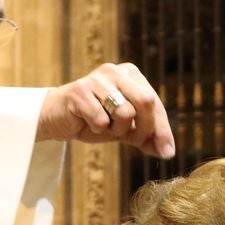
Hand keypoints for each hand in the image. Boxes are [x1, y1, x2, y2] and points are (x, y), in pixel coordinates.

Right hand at [37, 63, 174, 158]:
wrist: (57, 118)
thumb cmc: (93, 120)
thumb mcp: (124, 129)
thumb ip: (146, 137)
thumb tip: (167, 153)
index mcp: (130, 75)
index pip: (155, 102)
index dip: (162, 129)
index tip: (167, 152)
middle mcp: (115, 72)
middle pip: (146, 101)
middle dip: (144, 129)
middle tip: (133, 141)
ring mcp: (96, 79)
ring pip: (125, 112)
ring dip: (117, 130)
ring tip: (104, 127)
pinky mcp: (79, 91)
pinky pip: (101, 119)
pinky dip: (97, 129)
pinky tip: (87, 123)